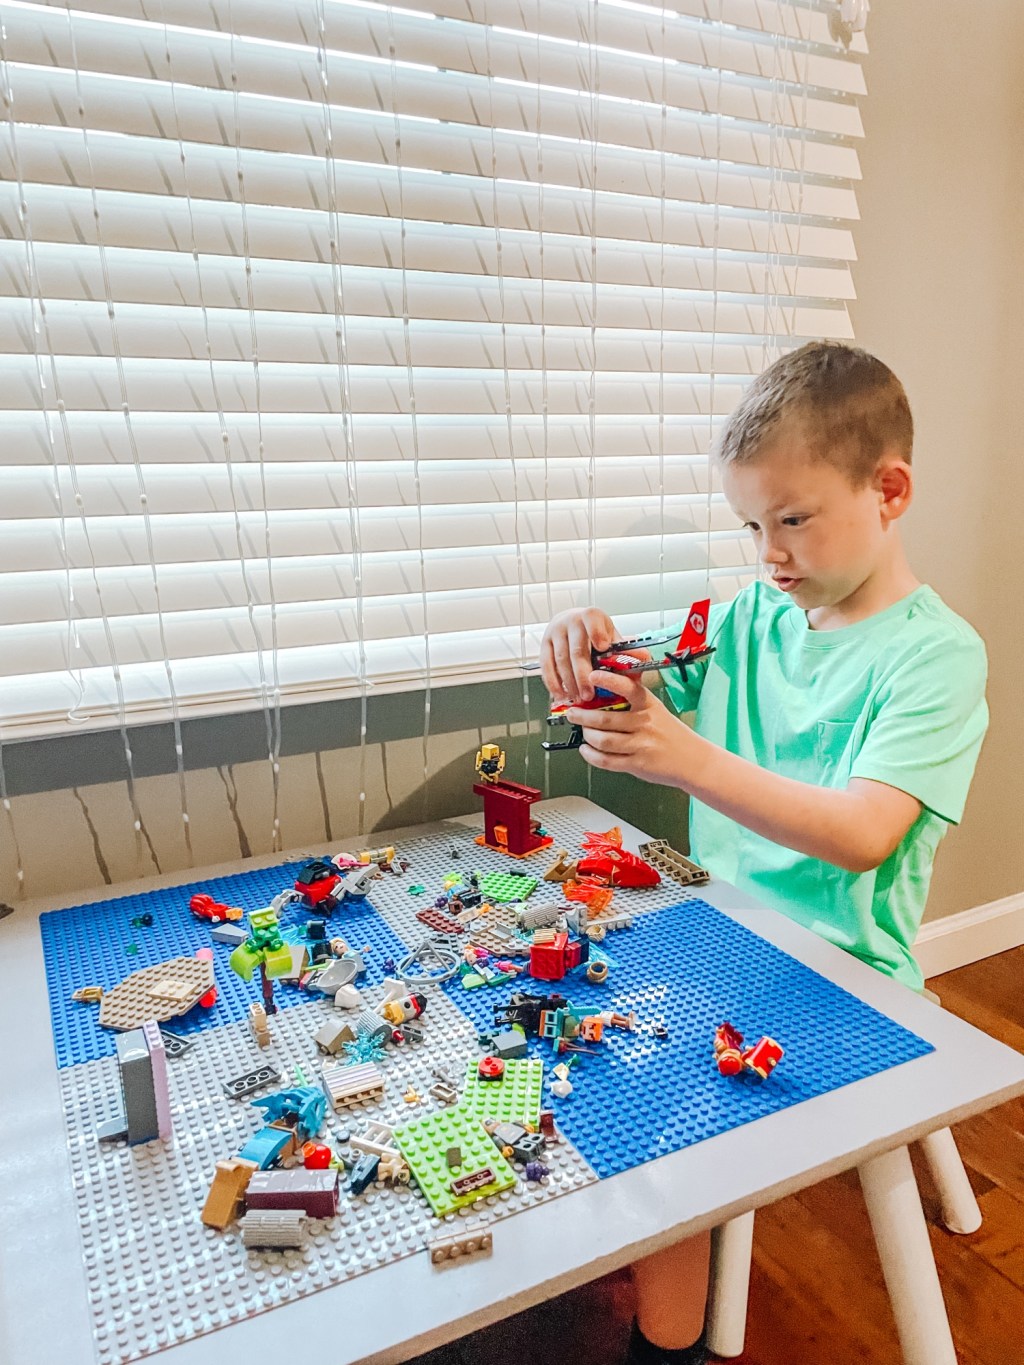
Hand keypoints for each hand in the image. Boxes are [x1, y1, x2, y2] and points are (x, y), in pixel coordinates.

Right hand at [540, 608, 650, 702]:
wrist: (572, 621)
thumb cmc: (595, 632)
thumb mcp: (612, 635)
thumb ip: (625, 649)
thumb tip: (643, 658)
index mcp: (591, 616)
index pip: (593, 622)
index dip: (597, 634)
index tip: (603, 648)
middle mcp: (571, 621)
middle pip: (577, 651)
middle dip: (583, 676)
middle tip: (589, 694)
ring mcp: (555, 632)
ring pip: (561, 661)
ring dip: (569, 683)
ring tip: (578, 698)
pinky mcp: (544, 644)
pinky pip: (546, 666)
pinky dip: (553, 683)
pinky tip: (561, 694)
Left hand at [565, 668, 696, 786]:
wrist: (693, 760)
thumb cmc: (671, 733)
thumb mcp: (656, 709)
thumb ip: (634, 701)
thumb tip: (602, 691)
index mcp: (649, 705)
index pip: (628, 687)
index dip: (608, 680)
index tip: (592, 675)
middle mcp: (645, 723)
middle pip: (605, 719)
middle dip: (582, 716)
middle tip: (573, 713)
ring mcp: (641, 745)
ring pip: (603, 740)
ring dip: (587, 736)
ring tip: (582, 732)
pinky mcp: (637, 764)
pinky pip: (607, 761)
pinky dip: (591, 755)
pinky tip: (586, 750)